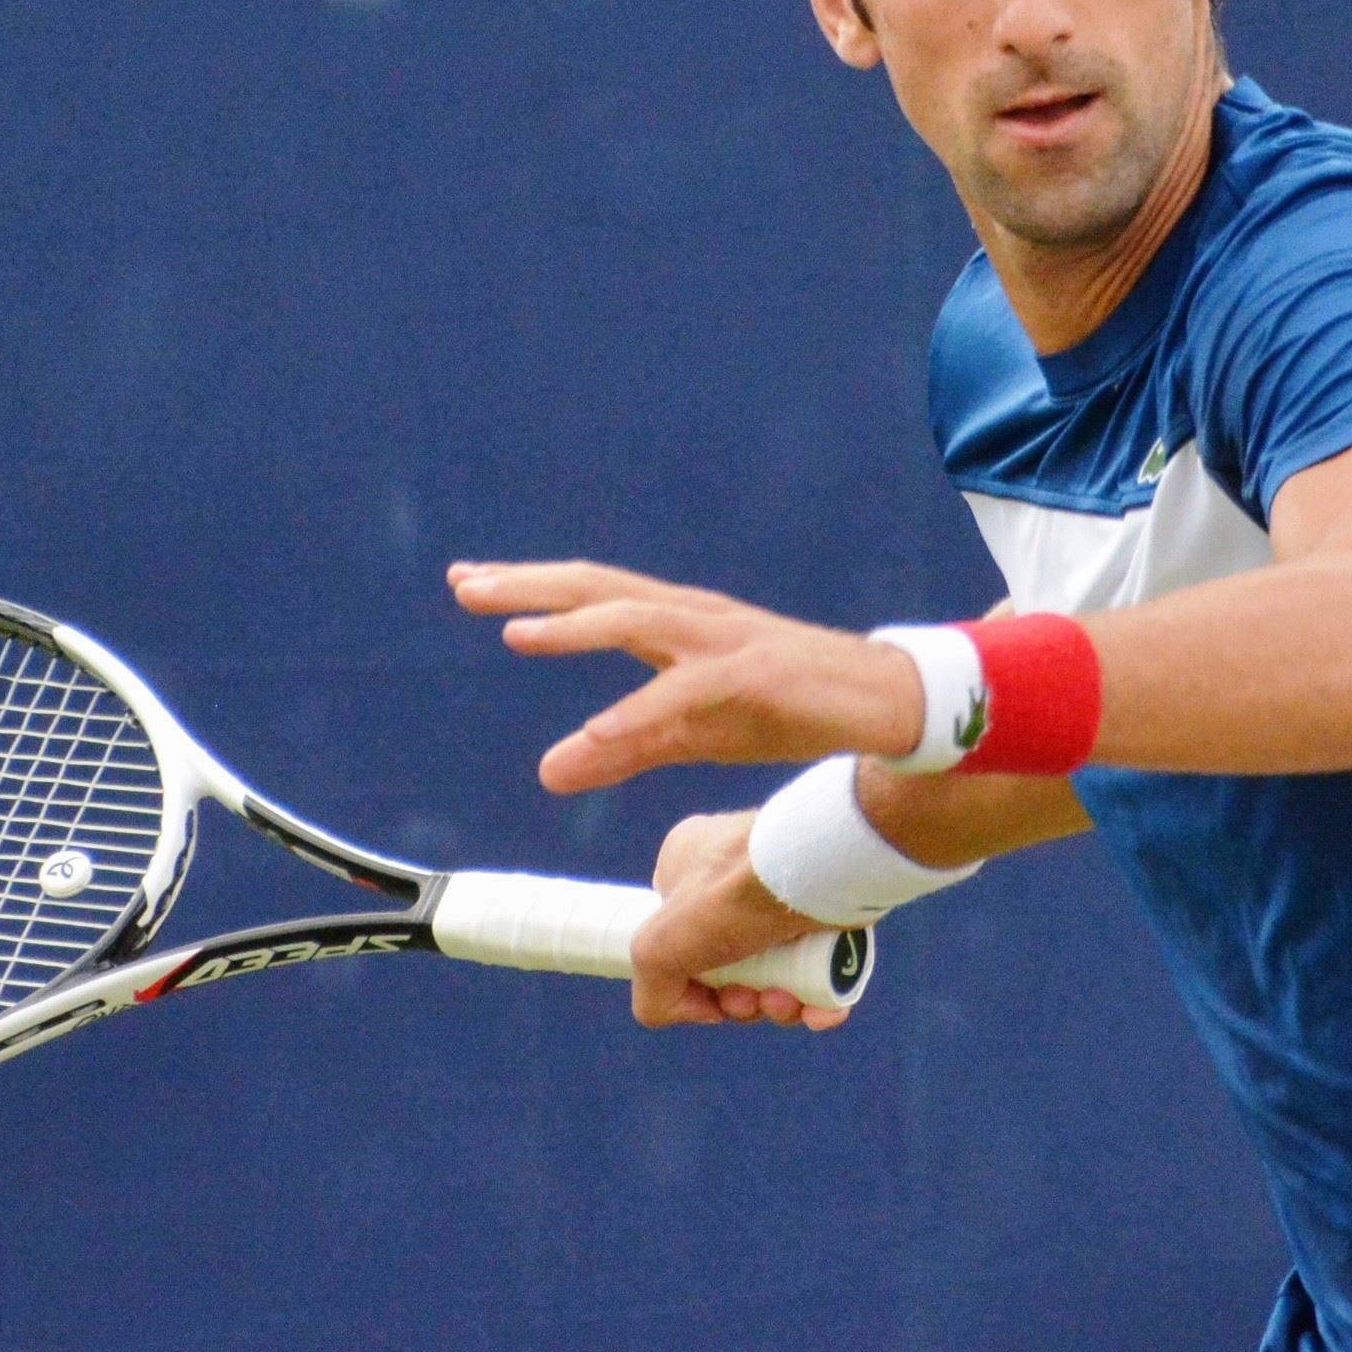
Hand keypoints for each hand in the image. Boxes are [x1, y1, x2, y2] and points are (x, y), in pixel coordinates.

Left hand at [449, 559, 923, 790]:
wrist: (886, 705)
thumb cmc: (787, 709)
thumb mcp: (690, 733)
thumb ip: (620, 749)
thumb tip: (546, 771)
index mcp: (675, 626)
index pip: (590, 594)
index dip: (529, 588)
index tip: (467, 581)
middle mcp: (692, 618)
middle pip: (599, 587)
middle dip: (530, 584)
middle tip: (464, 583)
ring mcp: (724, 641)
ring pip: (636, 618)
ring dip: (574, 624)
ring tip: (514, 632)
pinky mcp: (755, 675)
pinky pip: (687, 689)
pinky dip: (638, 707)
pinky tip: (597, 730)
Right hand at [634, 810, 850, 1030]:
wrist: (818, 868)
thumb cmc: (730, 894)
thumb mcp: (656, 949)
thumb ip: (651, 991)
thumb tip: (701, 1011)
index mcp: (689, 866)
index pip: (678, 937)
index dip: (690, 981)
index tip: (707, 999)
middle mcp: (738, 875)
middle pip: (732, 964)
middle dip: (740, 1000)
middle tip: (750, 1001)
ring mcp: (787, 894)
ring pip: (778, 972)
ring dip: (778, 1006)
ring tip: (785, 1002)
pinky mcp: (829, 913)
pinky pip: (821, 969)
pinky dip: (818, 1001)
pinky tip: (818, 1011)